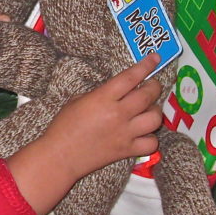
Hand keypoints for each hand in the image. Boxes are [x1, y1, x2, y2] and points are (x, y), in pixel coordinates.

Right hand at [45, 53, 163, 177]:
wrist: (60, 156)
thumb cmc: (64, 125)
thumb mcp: (77, 100)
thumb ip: (100, 93)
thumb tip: (116, 90)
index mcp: (103, 98)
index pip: (130, 77)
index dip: (146, 66)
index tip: (155, 58)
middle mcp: (118, 114)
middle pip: (148, 95)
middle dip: (154, 86)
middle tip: (151, 85)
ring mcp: (125, 133)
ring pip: (154, 119)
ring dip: (155, 111)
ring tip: (148, 109)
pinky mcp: (127, 151)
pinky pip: (151, 143)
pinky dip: (150, 137)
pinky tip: (143, 133)